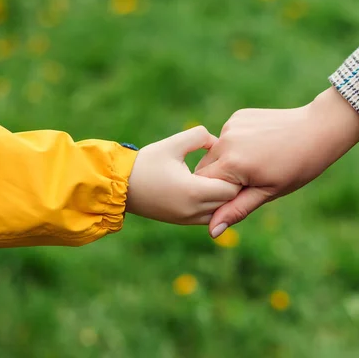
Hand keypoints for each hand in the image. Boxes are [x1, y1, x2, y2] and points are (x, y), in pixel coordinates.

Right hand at [124, 126, 240, 224]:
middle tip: (238, 168)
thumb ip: (199, 136)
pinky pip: (209, 216)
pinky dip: (215, 204)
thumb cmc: (145, 163)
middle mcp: (193, 210)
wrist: (119, 186)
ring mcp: (188, 219)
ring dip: (225, 197)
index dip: (237, 174)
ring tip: (225, 177)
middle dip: (235, 186)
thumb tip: (218, 142)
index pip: (231, 188)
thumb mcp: (173, 144)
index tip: (238, 160)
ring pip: (221, 212)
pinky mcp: (183, 221)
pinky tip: (212, 187)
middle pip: (230, 202)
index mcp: (193, 191)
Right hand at [195, 87, 358, 236]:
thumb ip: (236, 209)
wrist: (317, 129)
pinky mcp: (237, 117)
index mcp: (232, 164)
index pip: (204, 187)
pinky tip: (258, 148)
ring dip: (225, 163)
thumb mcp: (268, 192)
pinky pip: (226, 138)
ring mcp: (230, 126)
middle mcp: (225, 141)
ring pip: (214, 153)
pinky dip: (234, 147)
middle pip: (204, 169)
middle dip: (218, 180)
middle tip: (249, 183)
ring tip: (257, 164)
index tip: (239, 197)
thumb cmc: (297, 166)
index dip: (217, 197)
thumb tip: (212, 232)